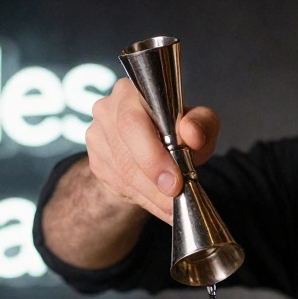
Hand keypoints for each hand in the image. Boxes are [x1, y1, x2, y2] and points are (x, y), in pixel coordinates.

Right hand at [85, 78, 220, 222]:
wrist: (151, 146)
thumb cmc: (177, 130)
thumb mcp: (198, 122)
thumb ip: (202, 123)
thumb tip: (193, 134)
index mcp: (131, 92)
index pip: (132, 122)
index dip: (152, 155)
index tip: (175, 181)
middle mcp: (107, 110)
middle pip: (125, 153)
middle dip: (153, 180)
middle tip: (175, 199)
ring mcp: (97, 136)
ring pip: (122, 174)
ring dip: (151, 195)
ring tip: (173, 206)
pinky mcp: (95, 161)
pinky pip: (118, 186)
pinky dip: (143, 199)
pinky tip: (159, 203)